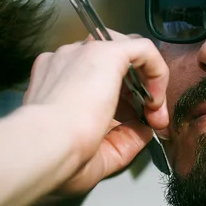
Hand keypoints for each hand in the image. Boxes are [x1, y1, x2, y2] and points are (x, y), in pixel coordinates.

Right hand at [23, 32, 168, 194]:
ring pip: (129, 51)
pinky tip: (156, 98)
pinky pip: (143, 49)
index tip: (140, 126)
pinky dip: (158, 70)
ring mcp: (84, 53)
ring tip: (153, 108)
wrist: (47, 147)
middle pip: (114, 65)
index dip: (125, 103)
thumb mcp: (98, 153)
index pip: (96, 80)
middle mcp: (67, 61)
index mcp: (56, 82)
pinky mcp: (106, 52)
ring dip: (148, 79)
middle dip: (139, 92)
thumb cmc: (60, 157)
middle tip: (152, 120)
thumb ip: (123, 139)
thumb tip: (145, 131)